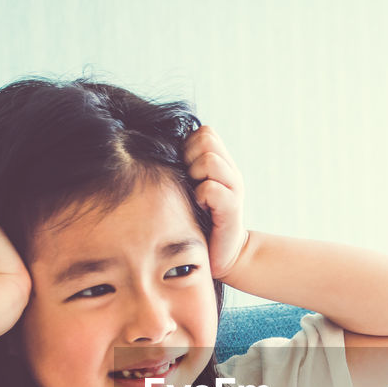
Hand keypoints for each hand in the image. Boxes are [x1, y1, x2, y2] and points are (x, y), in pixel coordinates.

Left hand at [184, 125, 246, 277]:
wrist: (222, 254)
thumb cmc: (199, 222)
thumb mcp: (191, 189)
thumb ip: (184, 169)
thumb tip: (154, 148)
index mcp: (221, 164)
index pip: (204, 132)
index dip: (189, 145)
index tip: (185, 170)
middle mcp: (230, 172)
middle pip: (206, 139)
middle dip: (191, 157)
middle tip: (190, 181)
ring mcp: (234, 188)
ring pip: (210, 160)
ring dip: (196, 175)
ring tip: (195, 194)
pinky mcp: (232, 208)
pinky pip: (211, 188)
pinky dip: (201, 196)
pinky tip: (200, 208)